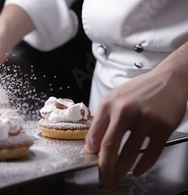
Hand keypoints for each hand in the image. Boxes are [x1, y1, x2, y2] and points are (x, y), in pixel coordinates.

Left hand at [84, 61, 187, 186]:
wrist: (168, 79)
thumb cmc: (140, 90)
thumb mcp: (115, 98)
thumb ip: (104, 118)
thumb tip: (93, 143)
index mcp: (108, 104)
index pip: (94, 134)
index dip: (90, 153)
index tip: (90, 162)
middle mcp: (124, 110)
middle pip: (109, 146)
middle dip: (104, 168)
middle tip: (103, 178)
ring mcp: (145, 118)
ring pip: (129, 152)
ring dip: (122, 170)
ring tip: (118, 177)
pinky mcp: (163, 126)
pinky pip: (151, 152)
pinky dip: (143, 166)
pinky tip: (138, 170)